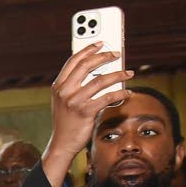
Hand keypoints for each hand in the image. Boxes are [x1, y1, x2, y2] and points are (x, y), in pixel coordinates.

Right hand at [43, 45, 134, 184]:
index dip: (88, 50)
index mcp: (58, 86)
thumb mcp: (63, 100)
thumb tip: (97, 71)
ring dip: (118, 75)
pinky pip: (107, 98)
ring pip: (101, 80)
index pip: (73, 61)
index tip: (100, 43)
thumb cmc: (66, 121)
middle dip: (105, 56)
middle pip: (87, 66)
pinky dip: (120, 94)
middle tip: (117, 54)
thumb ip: (73, 85)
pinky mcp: (85, 112)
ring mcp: (74, 101)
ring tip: (128, 73)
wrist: (62, 142)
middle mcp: (64, 91)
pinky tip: (127, 93)